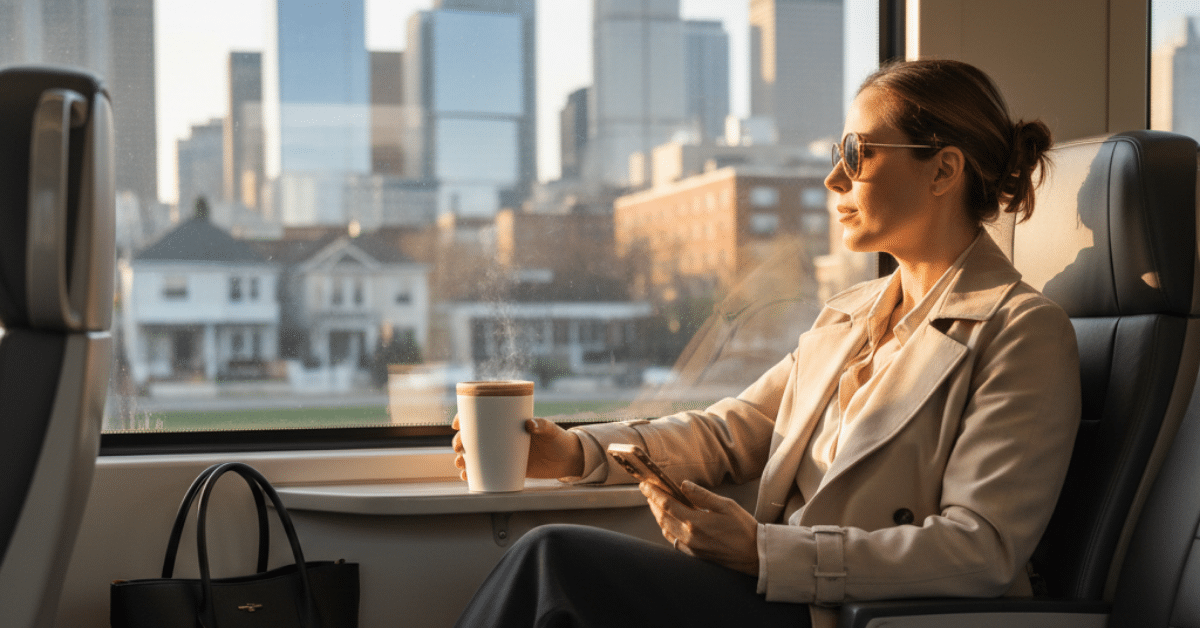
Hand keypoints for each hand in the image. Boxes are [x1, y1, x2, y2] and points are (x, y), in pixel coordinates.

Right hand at [452, 416, 584, 480]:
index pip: (482, 417)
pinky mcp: (508, 468)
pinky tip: (466, 476)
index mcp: (508, 423)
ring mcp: (504, 453)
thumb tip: (530, 423)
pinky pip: (486, 470)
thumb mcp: (551, 430)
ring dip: (463, 458)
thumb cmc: (559, 439)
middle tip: (458, 448)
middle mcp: (502, 437)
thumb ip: (543, 425)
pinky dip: (474, 473)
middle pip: (474, 437)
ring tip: (460, 464)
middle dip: (460, 442)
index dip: (465, 419)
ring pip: (477, 454)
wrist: (568, 459)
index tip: (457, 424)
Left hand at [642, 480, 759, 575]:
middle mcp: (688, 536)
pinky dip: (666, 528)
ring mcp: (689, 547)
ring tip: (655, 502)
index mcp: (695, 522)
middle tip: (647, 490)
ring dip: (657, 514)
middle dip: (652, 502)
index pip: (666, 504)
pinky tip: (668, 521)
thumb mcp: (725, 505)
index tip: (645, 484)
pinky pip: (673, 539)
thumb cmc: (743, 529)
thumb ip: (702, 495)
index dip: (653, 493)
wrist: (754, 555)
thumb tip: (683, 485)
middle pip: (662, 516)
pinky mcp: (693, 554)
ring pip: (665, 529)